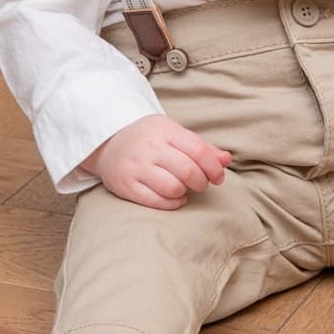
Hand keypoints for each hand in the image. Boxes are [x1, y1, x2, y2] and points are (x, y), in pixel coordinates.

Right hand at [81, 114, 231, 210]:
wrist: (107, 142)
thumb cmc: (149, 139)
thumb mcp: (174, 134)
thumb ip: (201, 147)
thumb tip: (226, 160)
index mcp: (164, 130)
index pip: (198, 150)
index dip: (213, 167)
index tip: (218, 177)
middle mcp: (148, 147)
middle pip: (187, 171)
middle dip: (201, 182)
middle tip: (200, 184)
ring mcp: (135, 167)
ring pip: (172, 188)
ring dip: (184, 192)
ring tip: (183, 189)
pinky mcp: (125, 185)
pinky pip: (156, 201)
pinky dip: (171, 203)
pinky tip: (173, 197)